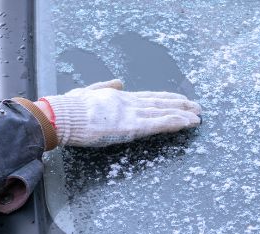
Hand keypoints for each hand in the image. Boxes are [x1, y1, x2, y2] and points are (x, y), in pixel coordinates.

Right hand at [40, 79, 201, 146]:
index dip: (165, 99)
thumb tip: (119, 82)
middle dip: (179, 105)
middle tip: (196, 107)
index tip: (179, 100)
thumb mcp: (87, 92)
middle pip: (159, 103)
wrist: (61, 115)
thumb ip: (104, 87)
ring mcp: (130, 114)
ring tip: (198, 116)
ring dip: (182, 114)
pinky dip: (174, 122)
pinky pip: (157, 124)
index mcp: (117, 98)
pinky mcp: (130, 126)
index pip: (147, 98)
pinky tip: (187, 122)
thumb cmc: (68, 107)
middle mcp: (128, 103)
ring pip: (162, 112)